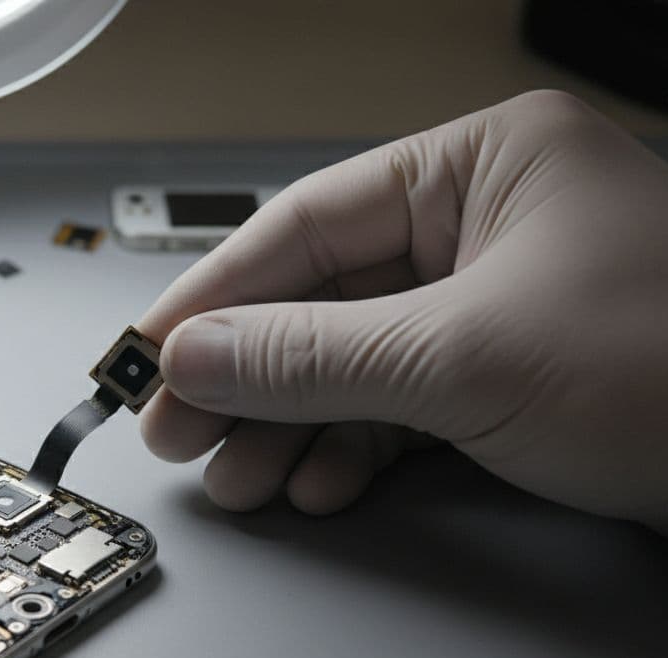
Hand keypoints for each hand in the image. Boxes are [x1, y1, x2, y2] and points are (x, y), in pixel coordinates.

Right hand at [136, 91, 667, 535]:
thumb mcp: (462, 357)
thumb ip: (310, 356)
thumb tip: (200, 354)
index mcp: (485, 166)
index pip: (309, 223)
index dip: (216, 294)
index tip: (153, 348)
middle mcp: (489, 224)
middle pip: (323, 298)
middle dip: (248, 375)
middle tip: (179, 424)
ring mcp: (500, 303)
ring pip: (356, 360)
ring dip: (290, 425)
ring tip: (238, 474)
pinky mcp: (514, 374)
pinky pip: (402, 403)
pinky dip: (354, 448)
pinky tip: (318, 481)